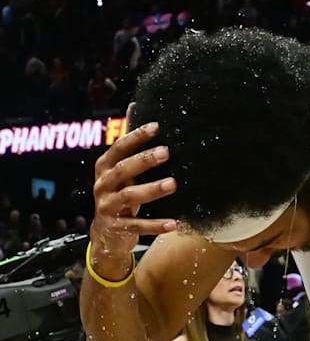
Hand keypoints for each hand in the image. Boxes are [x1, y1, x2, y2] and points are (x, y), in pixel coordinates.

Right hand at [90, 118, 177, 277]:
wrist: (106, 235)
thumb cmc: (119, 194)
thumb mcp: (121, 171)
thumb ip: (129, 144)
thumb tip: (134, 106)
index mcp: (105, 168)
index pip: (119, 148)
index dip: (135, 137)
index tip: (157, 127)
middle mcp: (103, 185)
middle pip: (122, 170)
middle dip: (143, 160)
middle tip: (166, 152)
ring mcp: (107, 207)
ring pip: (129, 196)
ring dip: (152, 189)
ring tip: (173, 184)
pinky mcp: (116, 227)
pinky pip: (137, 226)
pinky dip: (155, 225)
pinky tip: (174, 223)